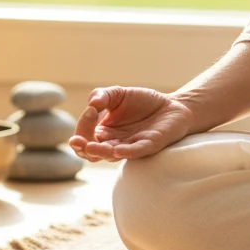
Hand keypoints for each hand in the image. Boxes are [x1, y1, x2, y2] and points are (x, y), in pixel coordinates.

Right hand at [68, 86, 195, 161]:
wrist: (172, 105)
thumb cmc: (143, 102)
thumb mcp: (118, 94)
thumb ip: (102, 95)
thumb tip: (91, 103)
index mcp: (104, 132)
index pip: (85, 135)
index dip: (83, 125)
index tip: (92, 109)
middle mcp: (114, 143)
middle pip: (92, 152)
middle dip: (83, 147)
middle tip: (77, 140)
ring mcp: (131, 146)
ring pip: (111, 155)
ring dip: (100, 152)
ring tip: (90, 147)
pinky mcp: (149, 145)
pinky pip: (136, 152)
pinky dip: (126, 152)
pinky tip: (117, 150)